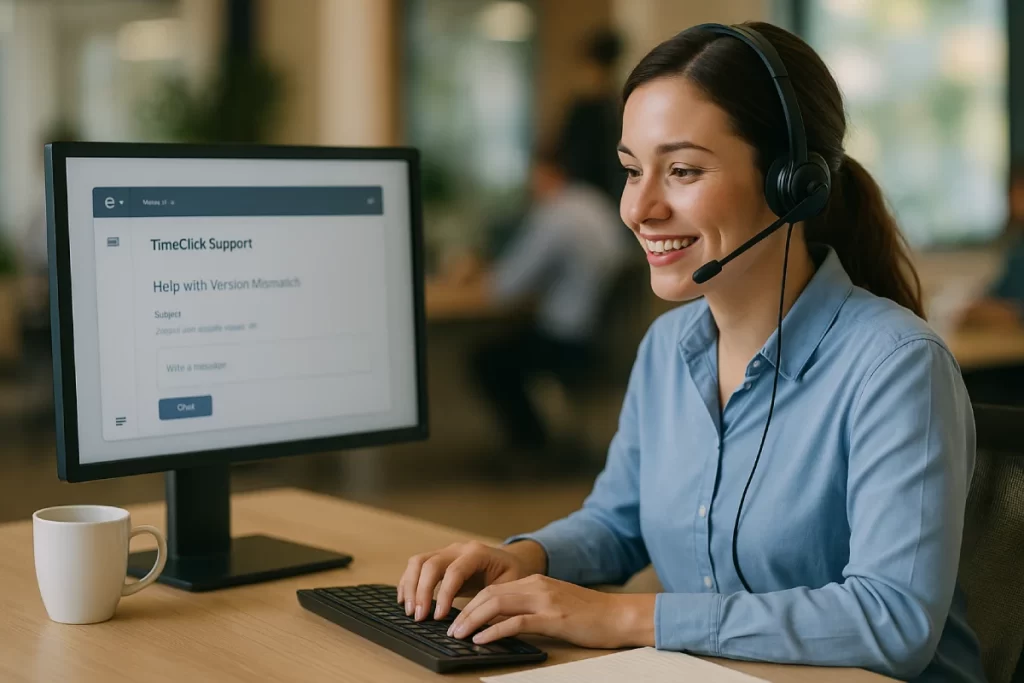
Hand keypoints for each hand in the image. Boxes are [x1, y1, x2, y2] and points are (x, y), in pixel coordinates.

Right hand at [397, 540, 544, 621]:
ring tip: (409, 611)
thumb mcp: (510, 586)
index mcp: (477, 553)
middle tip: (419, 617)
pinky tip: (404, 600)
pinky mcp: (437, 559)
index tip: (438, 617)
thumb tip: (477, 624)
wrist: (511, 559)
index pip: (454, 571)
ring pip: (418, 562)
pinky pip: (416, 566)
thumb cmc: (512, 574)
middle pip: (430, 564)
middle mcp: (458, 548)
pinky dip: (407, 582)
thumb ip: (494, 601)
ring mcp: (445, 551)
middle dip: (421, 592)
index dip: (443, 594)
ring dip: (410, 586)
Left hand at [446, 574, 655, 648]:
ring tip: (459, 635)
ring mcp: (544, 600)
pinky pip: (516, 622)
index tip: (456, 619)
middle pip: (489, 594)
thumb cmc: (589, 615)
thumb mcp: (554, 603)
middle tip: (451, 630)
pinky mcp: (552, 618)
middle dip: (465, 612)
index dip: (471, 603)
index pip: (493, 588)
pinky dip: (494, 631)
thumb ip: (530, 606)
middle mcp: (536, 586)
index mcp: (535, 582)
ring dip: (473, 620)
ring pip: (497, 604)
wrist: (619, 615)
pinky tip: (482, 640)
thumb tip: (501, 621)